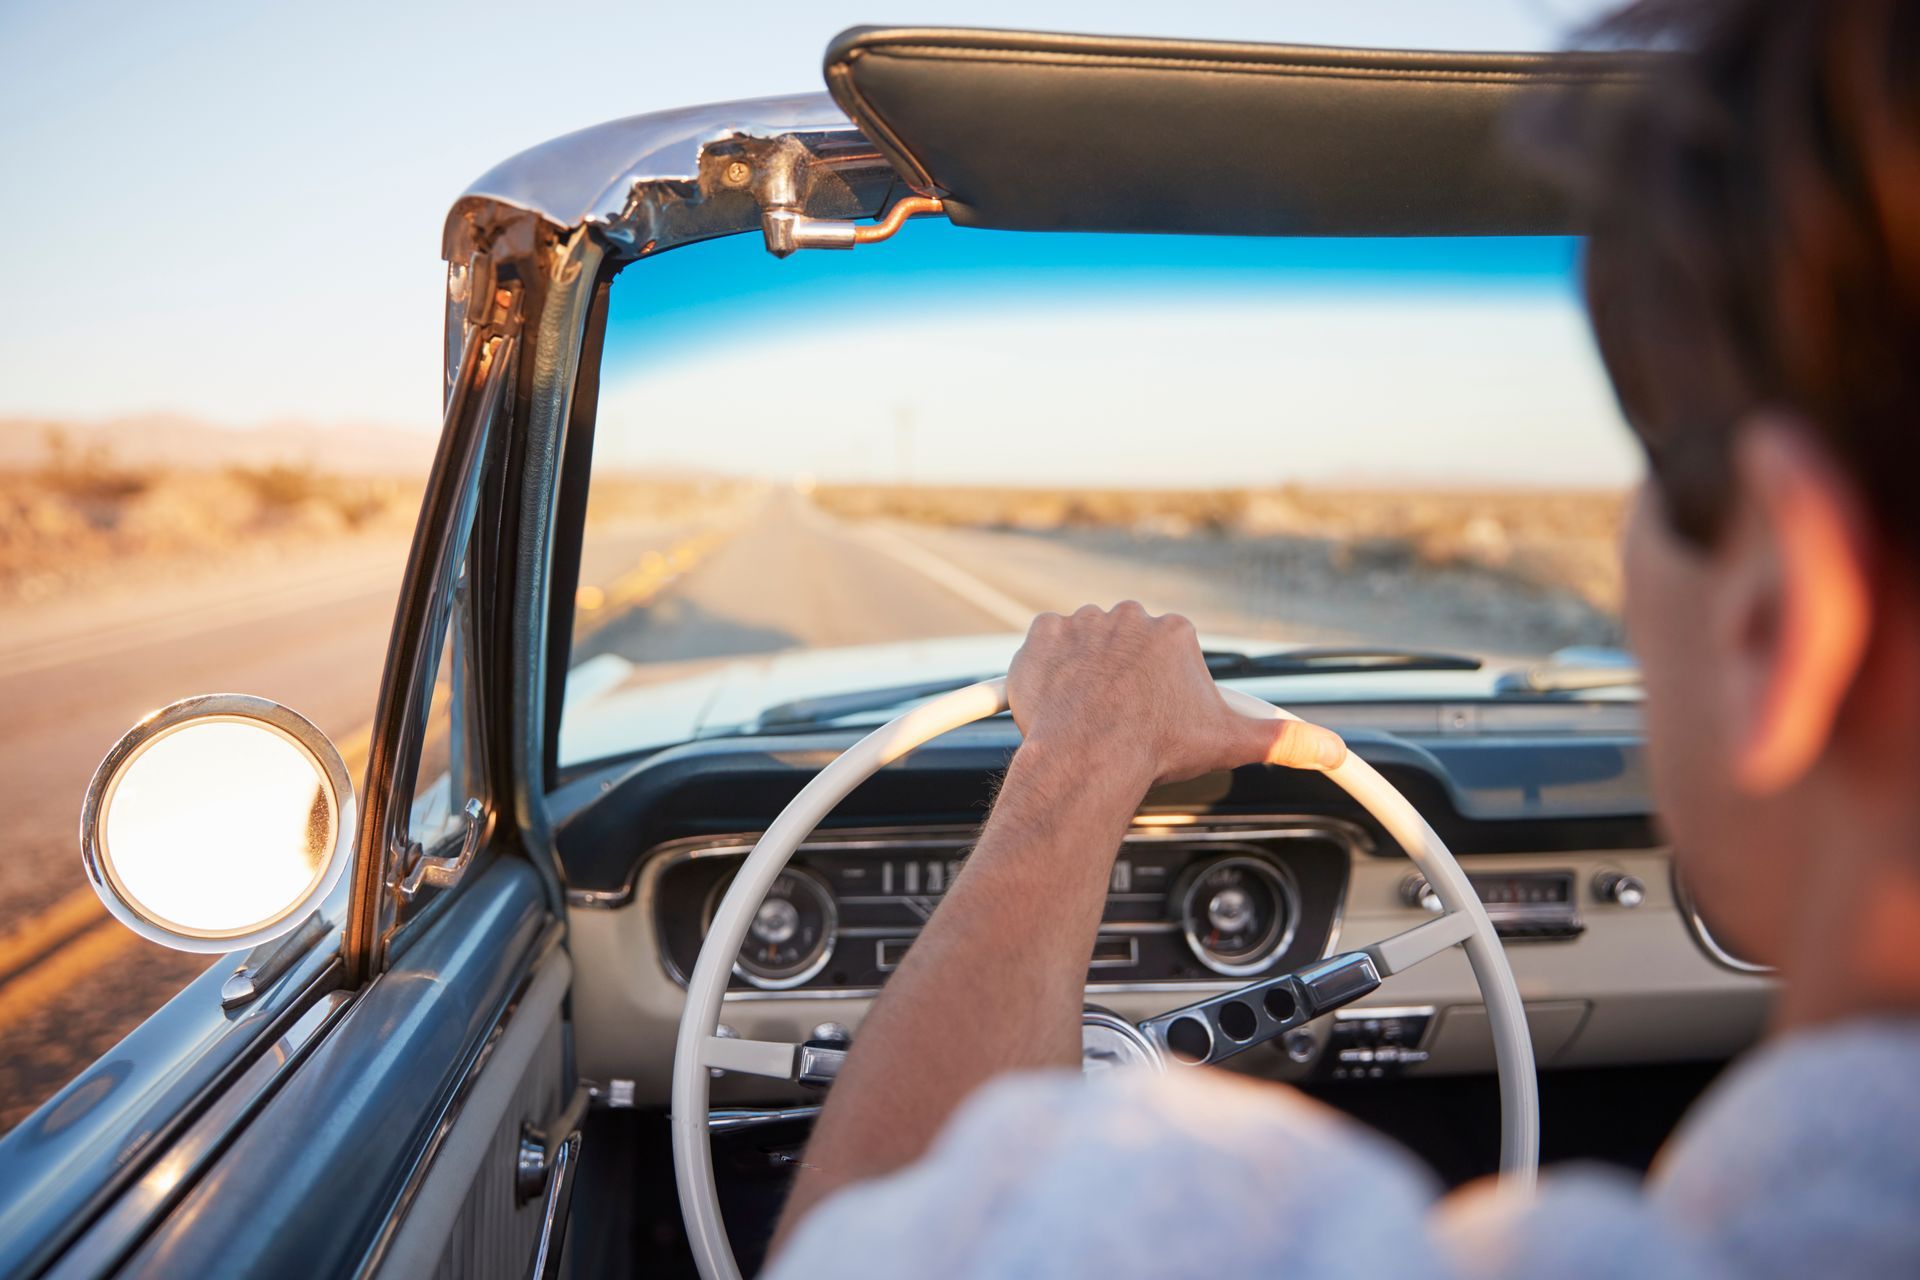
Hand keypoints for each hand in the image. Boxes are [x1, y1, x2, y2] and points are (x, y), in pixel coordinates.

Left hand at [1007, 602, 1347, 791]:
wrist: (1088, 759)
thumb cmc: (1155, 749)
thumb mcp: (1228, 743)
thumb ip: (1283, 739)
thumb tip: (1331, 746)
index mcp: (1174, 632)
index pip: (1168, 653)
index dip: (1160, 688)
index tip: (1154, 713)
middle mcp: (1128, 617)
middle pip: (1126, 646)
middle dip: (1124, 678)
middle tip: (1121, 718)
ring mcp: (1081, 623)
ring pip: (1085, 645)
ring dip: (1085, 672)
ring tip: (1089, 714)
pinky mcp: (1041, 635)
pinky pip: (1044, 644)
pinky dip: (1047, 667)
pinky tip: (1058, 697)